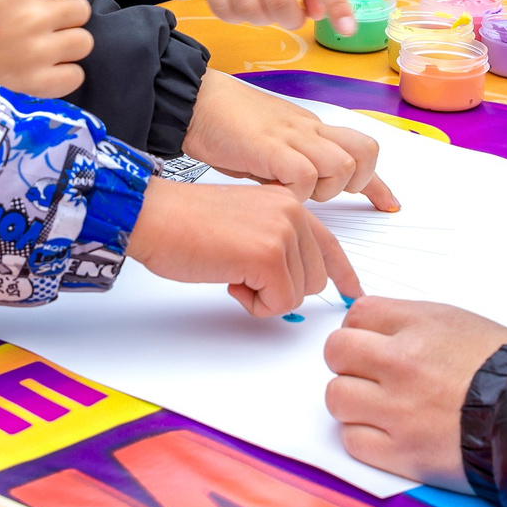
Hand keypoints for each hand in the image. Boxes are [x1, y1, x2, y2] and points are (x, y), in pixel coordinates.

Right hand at [0, 0, 92, 98]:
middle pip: (82, 10)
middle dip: (68, 16)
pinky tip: (47, 72)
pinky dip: (65, 75)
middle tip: (49, 27)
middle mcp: (31, 16)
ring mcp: (37, 52)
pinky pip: (76, 75)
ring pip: (84, 42)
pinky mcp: (38, 84)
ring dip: (69, 46)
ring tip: (47, 51)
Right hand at [125, 179, 362, 316]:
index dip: (342, 275)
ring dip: (263, 297)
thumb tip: (294, 280)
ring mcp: (282, 233)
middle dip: (281, 290)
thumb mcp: (246, 225)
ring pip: (297, 295)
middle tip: (243, 276)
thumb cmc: (185, 224)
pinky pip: (279, 304)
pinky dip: (254, 304)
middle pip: (314, 280)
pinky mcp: (268, 256)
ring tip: (232, 272)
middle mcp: (292, 213)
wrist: (153, 217)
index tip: (353, 293)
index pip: (329, 244)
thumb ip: (276, 243)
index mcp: (288, 202)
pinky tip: (230, 280)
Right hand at [181, 71, 399, 208]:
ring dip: (324, 189)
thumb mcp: (267, 144)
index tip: (388, 204)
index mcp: (308, 128)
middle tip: (322, 193)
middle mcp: (307, 129)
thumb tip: (297, 192)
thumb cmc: (222, 123)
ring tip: (293, 193)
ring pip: (341, 165)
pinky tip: (274, 192)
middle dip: (353, 182)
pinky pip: (304, 174)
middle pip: (364, 152)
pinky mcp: (269, 147)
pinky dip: (296, 192)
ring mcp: (290, 136)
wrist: (193, 100)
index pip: (359, 149)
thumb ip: (287, 164)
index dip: (376, 183)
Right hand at [202, 0, 352, 32]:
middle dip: (291, 20)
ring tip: (268, 10)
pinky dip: (236, 17)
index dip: (337, 5)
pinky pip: (221, 8)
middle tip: (294, 17)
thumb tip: (318, 14)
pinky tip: (245, 8)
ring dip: (263, 20)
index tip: (348, 29)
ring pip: (247, 8)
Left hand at [324, 296, 506, 487]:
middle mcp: (401, 363)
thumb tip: (374, 329)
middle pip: (337, 351)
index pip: (357, 313)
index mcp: (418, 326)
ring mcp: (397, 410)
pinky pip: (351, 439)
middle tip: (369, 374)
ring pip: (336, 396)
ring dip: (353, 400)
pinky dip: (363, 436)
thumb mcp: (458, 323)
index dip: (361, 329)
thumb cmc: (503, 370)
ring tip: (379, 405)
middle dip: (349, 361)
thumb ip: (410, 323)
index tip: (370, 343)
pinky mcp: (400, 452)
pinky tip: (387, 432)